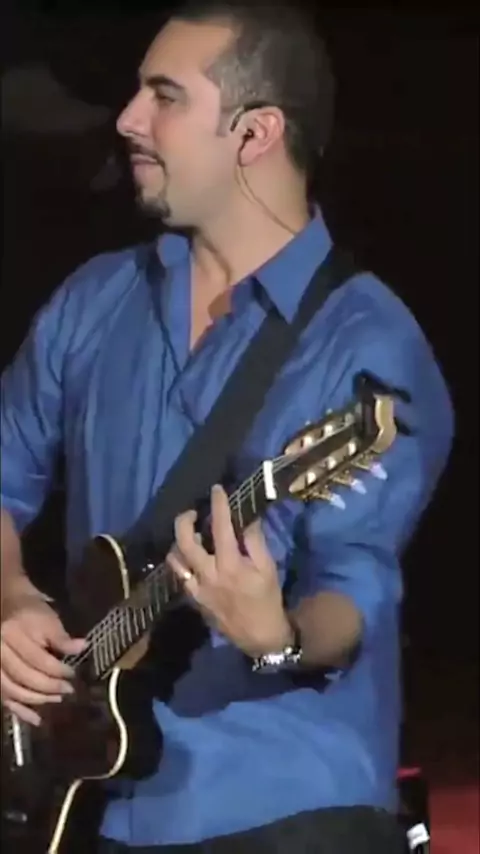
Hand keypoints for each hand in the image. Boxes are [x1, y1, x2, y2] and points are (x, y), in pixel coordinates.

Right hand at [1, 586, 85, 725]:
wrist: (6, 605)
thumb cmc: (30, 611)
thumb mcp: (48, 618)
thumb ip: (62, 637)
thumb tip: (82, 647)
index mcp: (13, 633)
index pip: (38, 659)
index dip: (58, 670)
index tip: (73, 674)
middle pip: (25, 677)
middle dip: (49, 687)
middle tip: (68, 691)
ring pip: (13, 690)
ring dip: (36, 700)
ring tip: (56, 700)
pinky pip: (4, 698)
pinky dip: (20, 711)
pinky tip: (36, 719)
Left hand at [167, 485, 292, 656]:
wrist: (259, 636)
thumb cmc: (267, 599)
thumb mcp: (268, 568)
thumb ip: (255, 542)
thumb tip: (247, 517)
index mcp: (230, 564)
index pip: (220, 527)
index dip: (218, 505)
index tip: (216, 489)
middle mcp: (208, 574)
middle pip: (185, 541)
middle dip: (184, 521)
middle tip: (193, 512)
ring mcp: (196, 588)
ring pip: (175, 559)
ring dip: (179, 542)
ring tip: (190, 535)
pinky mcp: (192, 599)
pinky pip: (179, 576)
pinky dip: (182, 562)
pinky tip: (191, 557)